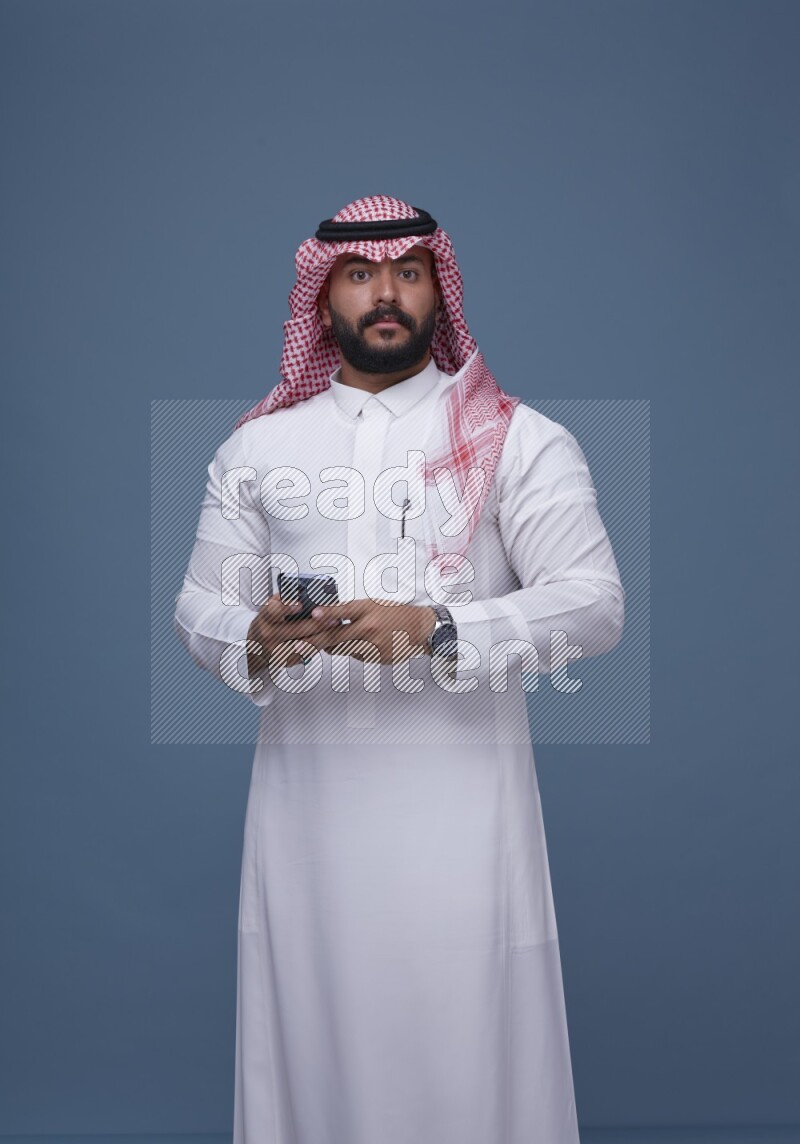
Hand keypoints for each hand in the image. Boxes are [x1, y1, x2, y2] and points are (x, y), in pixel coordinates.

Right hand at [246, 592, 342, 675]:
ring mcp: (275, 650)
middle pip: (296, 630)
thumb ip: (284, 600)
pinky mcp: (284, 661)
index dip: (287, 607)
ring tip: (335, 626)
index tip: (300, 605)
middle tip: (334, 617)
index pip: (273, 610)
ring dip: (322, 635)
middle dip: (318, 623)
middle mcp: (268, 634)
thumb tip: (305, 592)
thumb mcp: (269, 608)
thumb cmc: (268, 623)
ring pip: (304, 644)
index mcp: (265, 617)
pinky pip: (305, 654)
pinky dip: (318, 645)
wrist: (255, 648)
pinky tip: (328, 638)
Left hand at [310, 598, 436, 664]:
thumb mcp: (373, 605)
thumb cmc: (394, 613)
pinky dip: (354, 651)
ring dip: (333, 646)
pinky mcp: (377, 657)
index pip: (344, 610)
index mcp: (368, 608)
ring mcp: (373, 644)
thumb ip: (351, 612)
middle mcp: (370, 626)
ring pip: (343, 649)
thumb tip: (328, 618)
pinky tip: (365, 644)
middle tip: (297, 645)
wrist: (419, 628)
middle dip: (314, 641)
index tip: (314, 614)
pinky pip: (357, 656)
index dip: (328, 612)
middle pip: (336, 636)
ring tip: (331, 641)